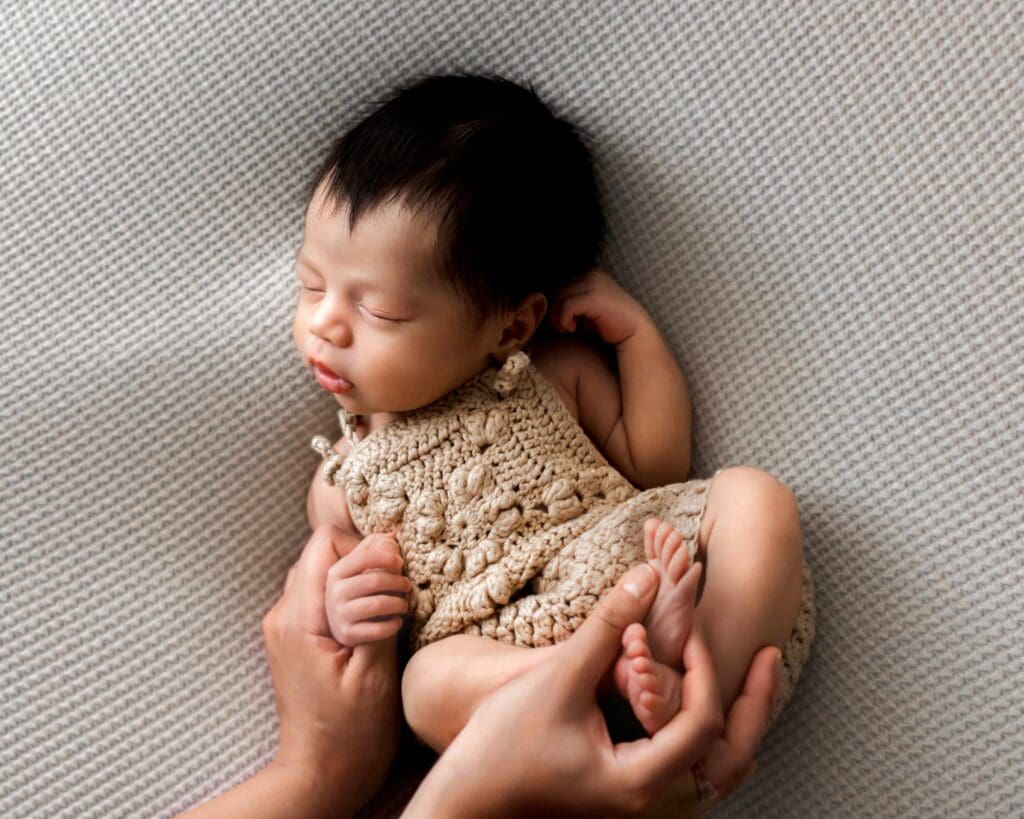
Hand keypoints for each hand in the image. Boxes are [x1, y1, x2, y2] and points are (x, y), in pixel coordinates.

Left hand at [182, 524, 406, 818]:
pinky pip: (321, 594)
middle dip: (365, 567)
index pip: (325, 541)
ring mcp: (285, 624)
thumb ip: (375, 605)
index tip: (393, 581)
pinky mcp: (294, 635)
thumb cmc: (353, 731)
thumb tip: (386, 549)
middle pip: (325, 553)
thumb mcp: (375, 670)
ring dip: (358, 584)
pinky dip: (348, 600)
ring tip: (383, 621)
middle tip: (394, 605)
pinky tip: (368, 632)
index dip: (364, 550)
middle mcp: (283, 613)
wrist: (323, 772)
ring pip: (324, 572)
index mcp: (299, 618)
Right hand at [325, 531, 412, 646]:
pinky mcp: (347, 635)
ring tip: (404, 604)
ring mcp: (339, 615)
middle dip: (397, 582)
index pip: (363, 557)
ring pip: (377, 605)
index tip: (401, 561)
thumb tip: (393, 535)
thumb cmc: (358, 589)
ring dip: (398, 603)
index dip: (386, 557)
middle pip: (374, 581)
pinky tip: (397, 621)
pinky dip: (392, 625)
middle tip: (408, 585)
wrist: (342, 624)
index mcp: (337, 572)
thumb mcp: (360, 568)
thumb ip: (374, 548)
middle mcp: (335, 592)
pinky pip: (376, 630)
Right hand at [404, 563, 723, 817]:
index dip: (702, 665)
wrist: (464, 799)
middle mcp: (650, 800)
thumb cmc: (501, 745)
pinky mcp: (625, 791)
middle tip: (770, 657)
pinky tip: (692, 699)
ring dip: (732, 719)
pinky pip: (686, 765)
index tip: (687, 624)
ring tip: (749, 678)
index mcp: (640, 781)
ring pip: (713, 768)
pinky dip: (701, 731)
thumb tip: (650, 575)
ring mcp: (640, 801)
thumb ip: (608, 625)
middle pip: (731, 758)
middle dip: (754, 704)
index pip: (702, 721)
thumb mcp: (559, 678)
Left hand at [549, 266, 651, 347]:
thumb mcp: (589, 307)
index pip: (562, 285)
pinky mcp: (593, 297)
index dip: (558, 303)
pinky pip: (566, 307)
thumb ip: (574, 300)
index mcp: (591, 272)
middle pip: (559, 290)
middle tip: (562, 327)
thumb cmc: (610, 323)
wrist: (635, 332)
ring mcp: (593, 283)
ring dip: (558, 316)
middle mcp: (592, 273)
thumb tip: (552, 304)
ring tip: (567, 328)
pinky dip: (564, 320)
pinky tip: (573, 329)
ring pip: (560, 298)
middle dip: (556, 310)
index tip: (564, 320)